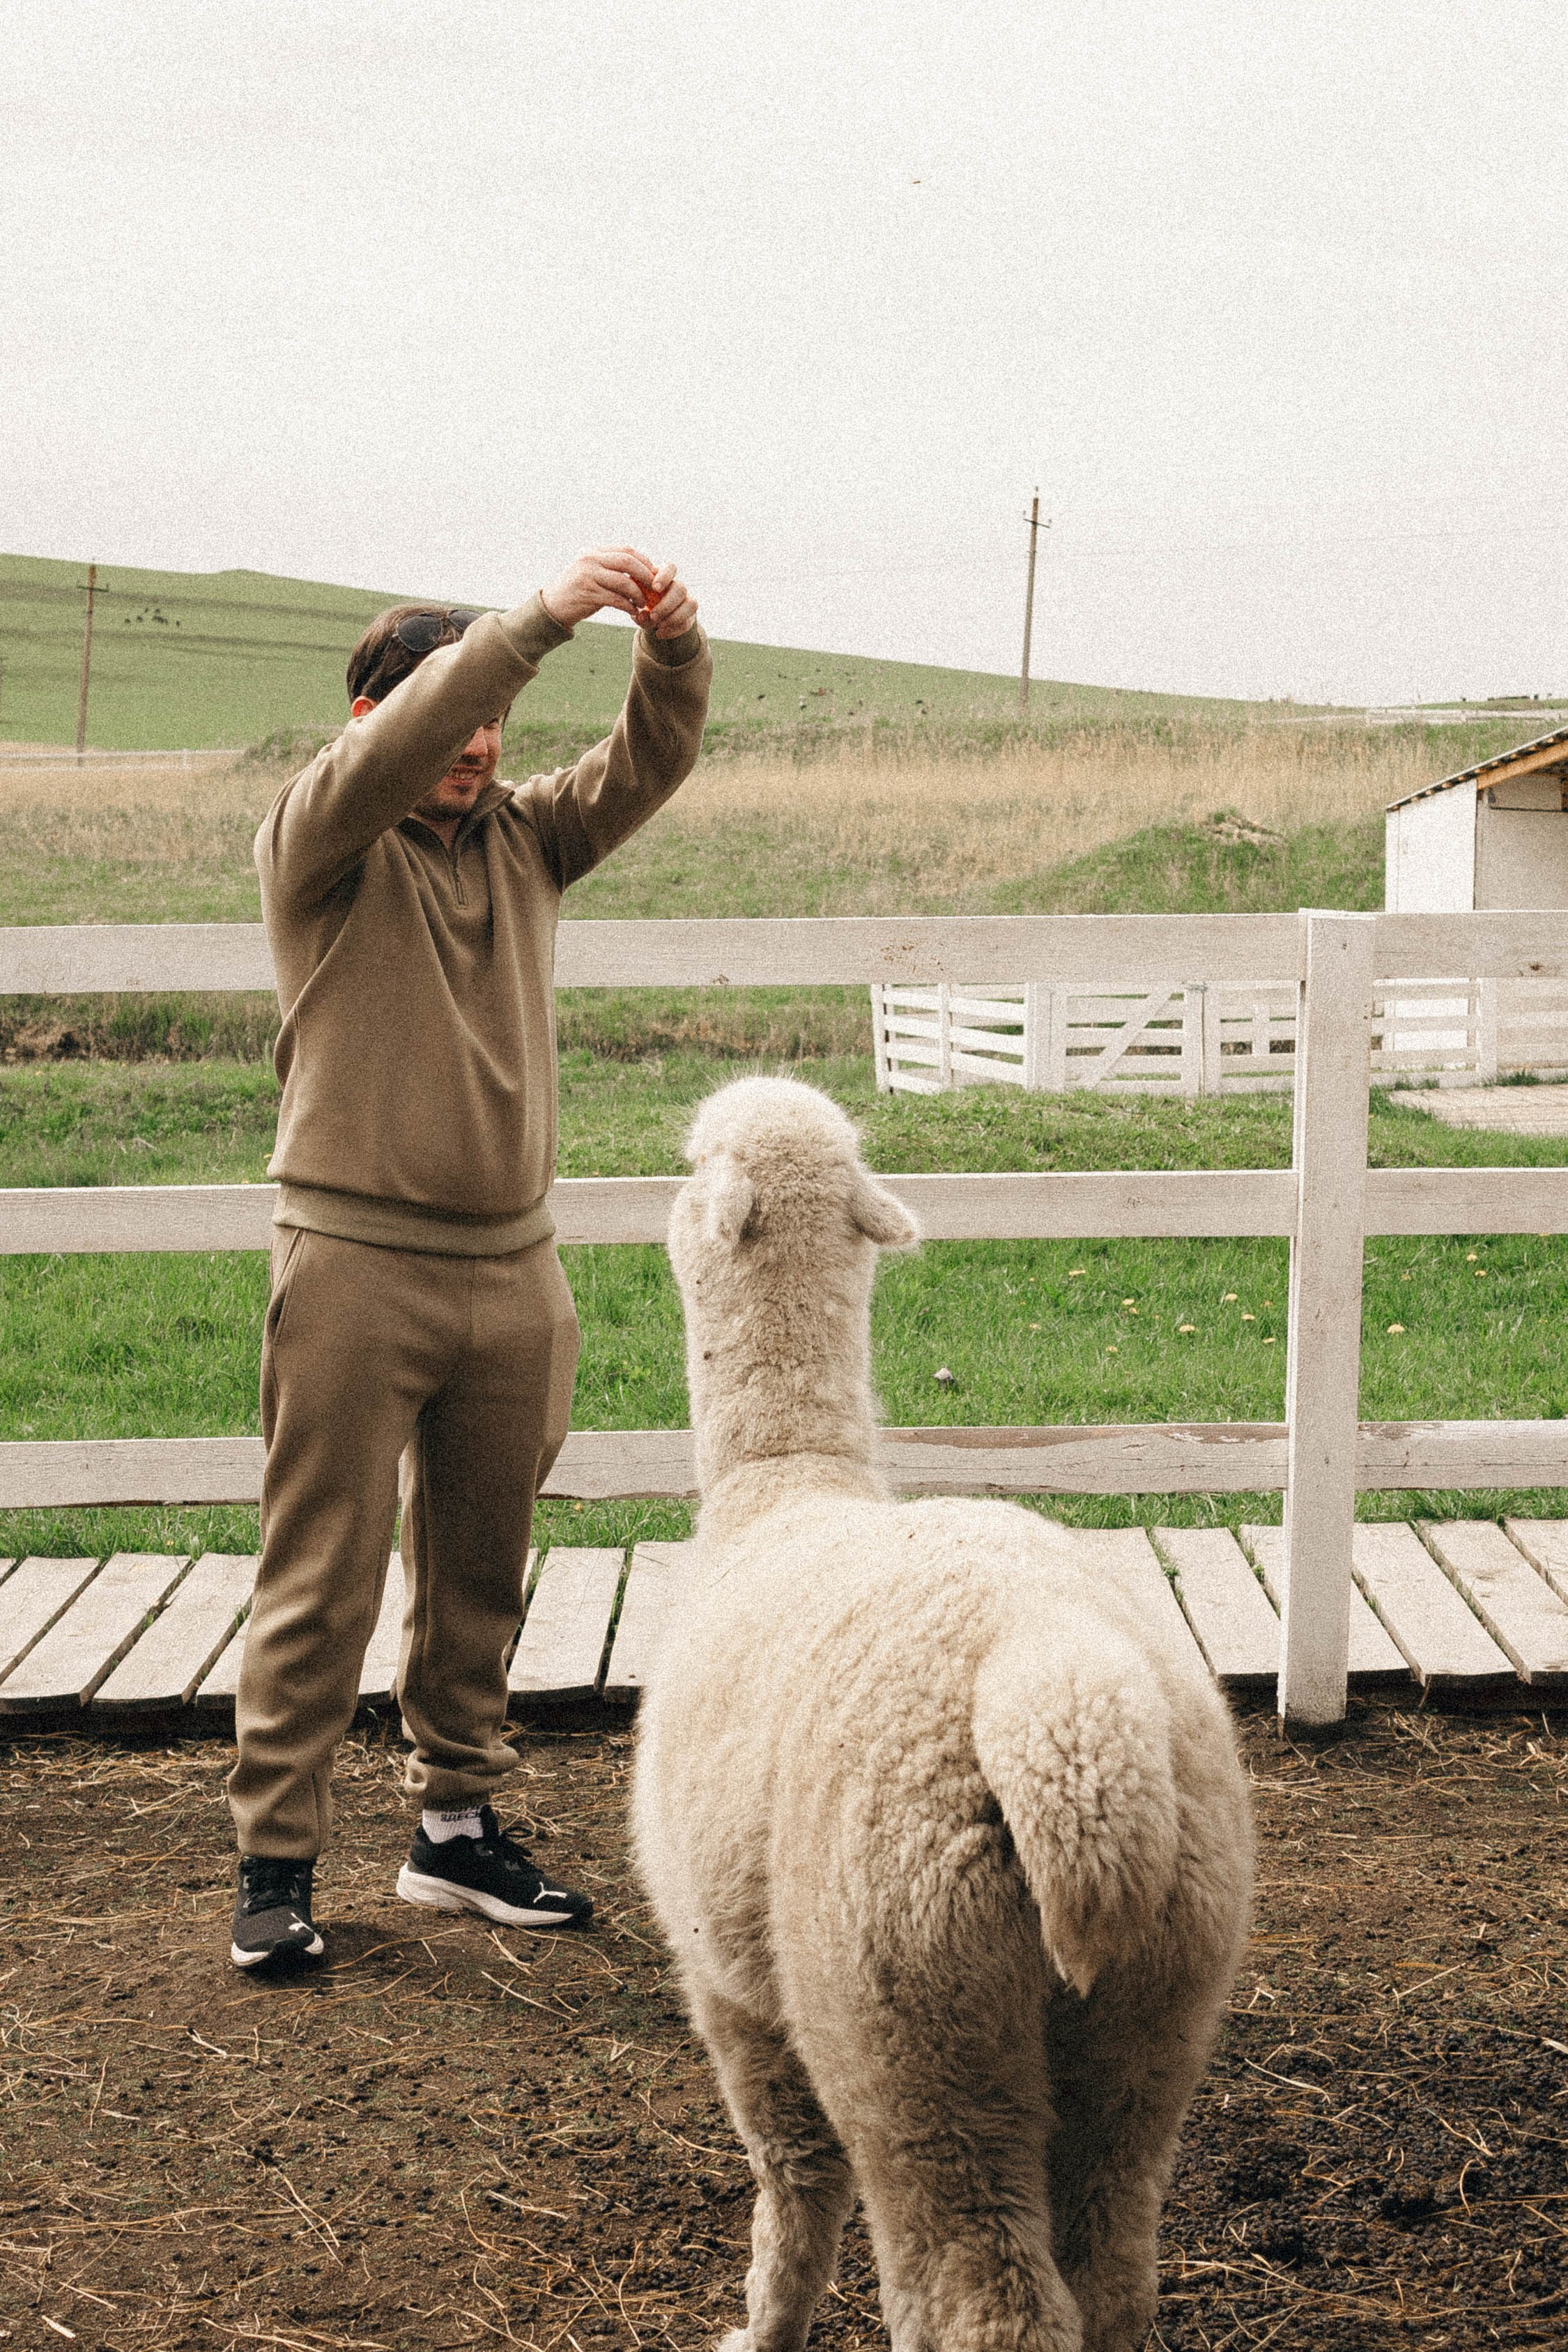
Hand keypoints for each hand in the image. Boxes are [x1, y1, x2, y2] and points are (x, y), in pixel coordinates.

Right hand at [539, 548, 696, 638]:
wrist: (552, 607)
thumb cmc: (577, 592)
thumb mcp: (592, 574)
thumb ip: (611, 570)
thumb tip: (640, 572)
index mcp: (593, 552)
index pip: (626, 551)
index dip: (643, 562)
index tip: (653, 574)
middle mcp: (590, 559)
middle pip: (627, 562)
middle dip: (645, 575)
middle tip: (655, 588)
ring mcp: (587, 575)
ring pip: (623, 581)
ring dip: (638, 593)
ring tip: (643, 602)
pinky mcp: (587, 593)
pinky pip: (616, 599)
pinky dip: (628, 605)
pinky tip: (633, 611)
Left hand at [637, 561, 698, 640]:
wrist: (651, 619)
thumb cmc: (642, 605)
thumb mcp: (636, 607)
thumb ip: (638, 610)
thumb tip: (642, 616)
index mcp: (663, 577)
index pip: (670, 568)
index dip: (665, 576)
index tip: (655, 588)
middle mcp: (677, 586)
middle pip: (681, 588)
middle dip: (667, 604)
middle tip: (653, 615)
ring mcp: (686, 601)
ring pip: (691, 604)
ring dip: (674, 617)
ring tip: (658, 626)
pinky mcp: (690, 616)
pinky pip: (687, 622)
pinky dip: (673, 630)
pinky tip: (660, 633)